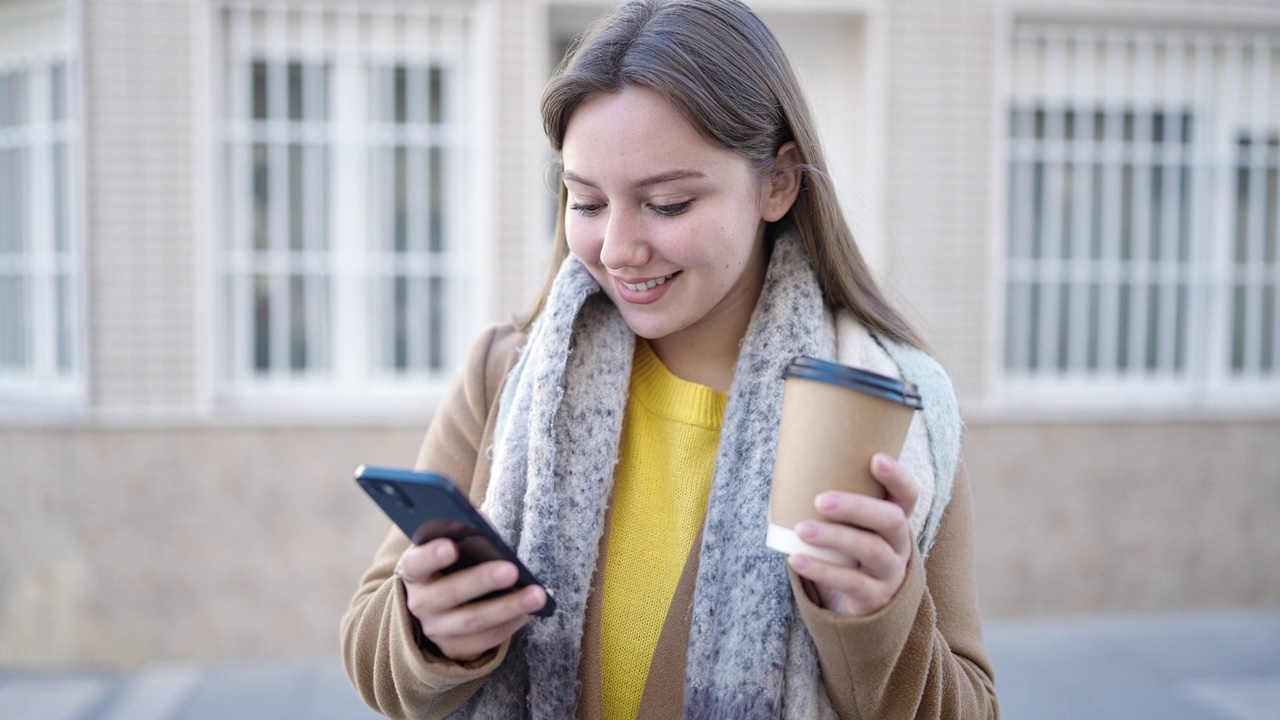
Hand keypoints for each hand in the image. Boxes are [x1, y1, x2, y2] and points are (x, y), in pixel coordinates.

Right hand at [396, 539, 547, 661]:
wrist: (435, 611)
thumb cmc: (448, 569)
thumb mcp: (447, 549)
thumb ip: (463, 535)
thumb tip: (484, 522)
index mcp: (415, 572)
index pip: (416, 563)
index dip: (431, 555)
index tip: (452, 547)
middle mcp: (420, 603)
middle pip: (450, 593)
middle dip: (482, 581)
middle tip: (511, 570)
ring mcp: (436, 630)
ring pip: (473, 621)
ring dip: (508, 608)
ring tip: (537, 595)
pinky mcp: (455, 648)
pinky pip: (486, 639)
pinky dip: (511, 625)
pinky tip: (532, 612)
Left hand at [787, 453, 918, 616]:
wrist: (857, 607)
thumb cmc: (846, 554)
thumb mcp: (849, 528)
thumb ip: (834, 504)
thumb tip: (789, 469)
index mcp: (894, 521)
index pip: (907, 495)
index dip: (897, 477)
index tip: (876, 458)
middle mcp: (900, 545)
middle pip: (891, 520)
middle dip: (856, 507)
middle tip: (820, 500)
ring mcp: (891, 573)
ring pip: (872, 550)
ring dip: (834, 537)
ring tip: (802, 530)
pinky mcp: (875, 597)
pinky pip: (851, 582)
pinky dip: (821, 569)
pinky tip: (796, 560)